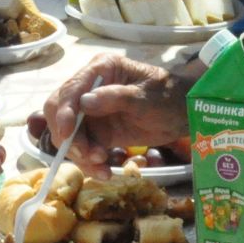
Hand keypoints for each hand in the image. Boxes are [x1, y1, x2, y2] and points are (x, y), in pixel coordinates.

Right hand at [43, 54, 194, 174]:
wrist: (183, 113)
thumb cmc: (168, 96)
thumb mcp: (145, 96)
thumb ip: (116, 97)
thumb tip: (84, 102)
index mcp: (100, 70)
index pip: (70, 90)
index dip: (64, 112)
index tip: (67, 136)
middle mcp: (90, 88)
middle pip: (60, 112)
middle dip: (68, 137)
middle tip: (87, 155)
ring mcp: (92, 112)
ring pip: (69, 134)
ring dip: (80, 154)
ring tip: (102, 167)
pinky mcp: (98, 132)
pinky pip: (84, 148)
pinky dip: (89, 162)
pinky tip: (105, 172)